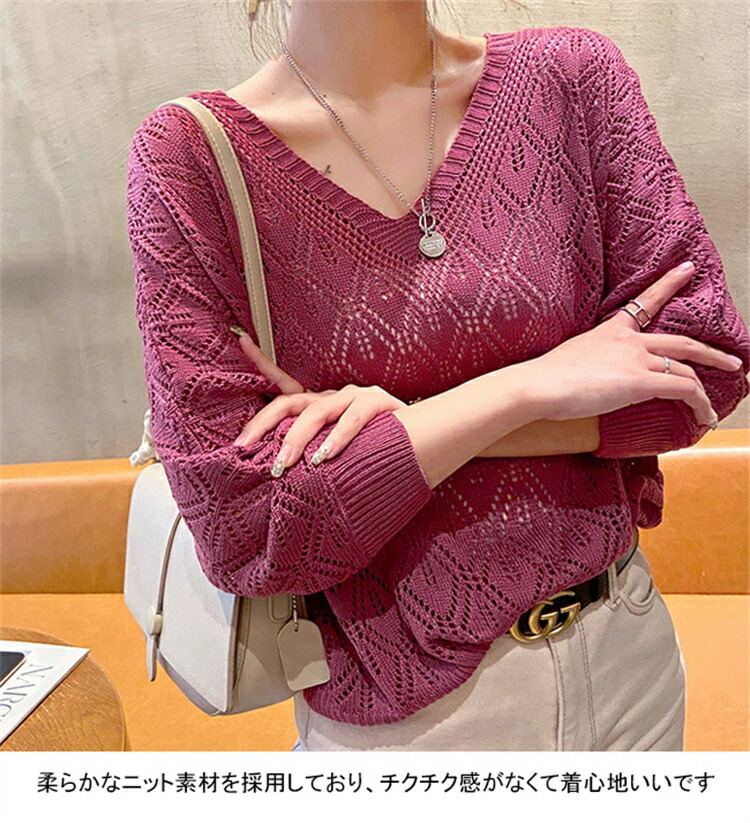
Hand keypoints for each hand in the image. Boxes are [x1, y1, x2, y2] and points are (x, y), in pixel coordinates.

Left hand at [230, 327, 406, 470]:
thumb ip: (312, 454)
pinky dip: (336, 439)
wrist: (423, 444)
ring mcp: (355, 397)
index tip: (239, 340)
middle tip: (245, 448)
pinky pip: (352, 419)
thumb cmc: (376, 450)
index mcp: (321, 405)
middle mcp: (333, 396)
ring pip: (316, 413)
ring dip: (296, 440)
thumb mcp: (336, 451)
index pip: (284, 384)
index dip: (261, 361)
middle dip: (264, 424)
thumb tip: (278, 473)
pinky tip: (325, 457)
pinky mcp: (377, 403)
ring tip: (284, 463)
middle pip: (290, 401)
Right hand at [516, 260, 743, 426]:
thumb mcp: (573, 360)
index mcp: (610, 331)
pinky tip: (704, 416)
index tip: (686, 269)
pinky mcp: (640, 382)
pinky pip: (683, 391)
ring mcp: (636, 360)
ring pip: (686, 371)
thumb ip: (594, 364)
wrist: (538, 384)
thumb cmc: (545, 377)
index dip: (668, 285)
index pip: (645, 303)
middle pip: (681, 342)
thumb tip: (599, 380)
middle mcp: (628, 341)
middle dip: (710, 353)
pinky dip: (700, 404)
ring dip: (705, 390)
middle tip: (732, 360)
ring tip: (713, 408)